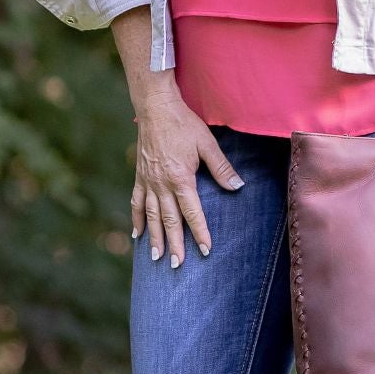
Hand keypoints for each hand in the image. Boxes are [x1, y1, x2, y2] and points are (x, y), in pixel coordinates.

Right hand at [130, 82, 243, 266]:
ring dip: (154, 238)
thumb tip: (238, 186)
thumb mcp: (207, 144)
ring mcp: (148, 181)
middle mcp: (162, 184)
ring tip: (157, 258)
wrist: (156, 108)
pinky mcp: (140, 176)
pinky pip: (136, 202)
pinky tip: (137, 235)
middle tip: (178, 265)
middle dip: (175, 244)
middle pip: (169, 220)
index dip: (200, 232)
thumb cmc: (184, 124)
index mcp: (181, 178)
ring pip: (150, 216)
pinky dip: (136, 219)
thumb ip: (221, 168)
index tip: (205, 250)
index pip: (192, 212)